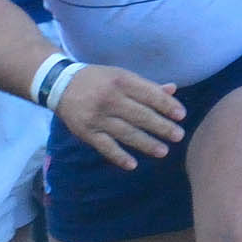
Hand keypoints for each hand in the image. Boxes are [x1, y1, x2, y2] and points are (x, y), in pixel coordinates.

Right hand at [54, 65, 185, 170]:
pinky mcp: (85, 131)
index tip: (181, 116)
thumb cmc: (97, 79)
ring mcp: (96, 117)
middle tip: (178, 136)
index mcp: (121, 81)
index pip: (149, 95)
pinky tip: (132, 165)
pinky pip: (104, 146)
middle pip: (140, 115)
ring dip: (146, 143)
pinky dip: (118, 156)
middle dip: (162, 127)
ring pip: (126, 133)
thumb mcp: (120, 75)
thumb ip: (145, 86)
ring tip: (163, 151)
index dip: (167, 106)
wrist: (59, 84)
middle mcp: (109, 99)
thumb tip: (172, 91)